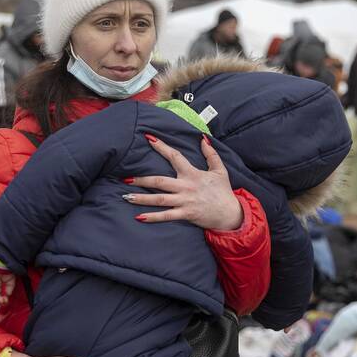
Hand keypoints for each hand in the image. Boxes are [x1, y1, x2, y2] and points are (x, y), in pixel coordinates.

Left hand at [122, 134, 243, 230]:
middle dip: (142, 180)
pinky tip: (139, 217)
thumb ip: (211, 154)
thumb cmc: (223, 192)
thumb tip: (203, 138)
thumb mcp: (220, 170)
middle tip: (125, 178)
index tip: (149, 139)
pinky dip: (153, 217)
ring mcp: (185, 201)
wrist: (230, 214)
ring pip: (159, 199)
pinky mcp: (186, 214)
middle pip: (160, 181)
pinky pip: (166, 216)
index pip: (175, 156)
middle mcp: (186, 187)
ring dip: (142, 198)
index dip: (162, 147)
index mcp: (192, 173)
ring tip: (126, 196)